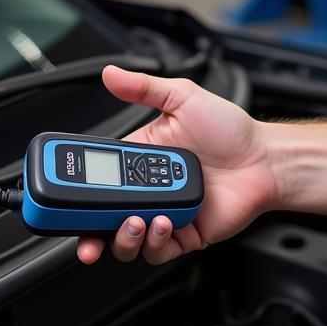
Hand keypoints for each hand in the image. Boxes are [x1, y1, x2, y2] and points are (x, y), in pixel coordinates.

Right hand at [76, 66, 278, 265]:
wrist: (265, 158)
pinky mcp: (183, 235)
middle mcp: (148, 190)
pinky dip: (153, 243)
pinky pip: (157, 251)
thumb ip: (144, 88)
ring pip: (126, 241)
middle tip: (89, 228)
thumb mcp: (183, 97)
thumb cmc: (230, 129)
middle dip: (89, 230)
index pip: (98, 179)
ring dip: (123, 237)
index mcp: (140, 159)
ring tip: (135, 221)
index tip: (62, 198)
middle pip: (104, 219)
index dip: (76, 193)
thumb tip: (110, 74)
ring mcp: (163, 215)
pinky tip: (162, 224)